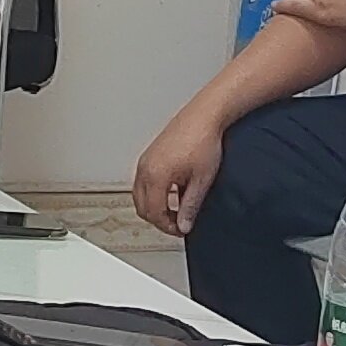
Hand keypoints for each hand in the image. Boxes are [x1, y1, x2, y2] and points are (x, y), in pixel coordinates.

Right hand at [134, 111, 226, 236]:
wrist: (204, 116)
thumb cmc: (203, 140)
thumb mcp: (201, 180)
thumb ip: (190, 206)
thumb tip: (184, 224)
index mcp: (155, 176)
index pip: (154, 213)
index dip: (168, 226)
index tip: (181, 229)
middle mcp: (145, 168)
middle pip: (143, 207)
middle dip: (160, 219)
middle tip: (179, 223)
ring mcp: (145, 161)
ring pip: (141, 196)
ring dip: (157, 206)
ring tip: (178, 209)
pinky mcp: (150, 156)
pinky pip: (145, 183)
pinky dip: (156, 193)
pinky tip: (174, 193)